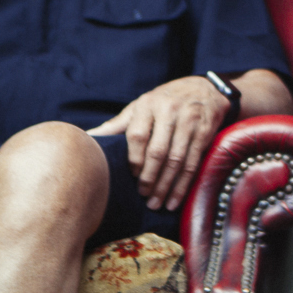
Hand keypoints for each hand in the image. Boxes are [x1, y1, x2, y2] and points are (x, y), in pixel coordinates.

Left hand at [86, 75, 229, 210]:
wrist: (204, 88)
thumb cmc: (165, 101)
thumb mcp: (141, 106)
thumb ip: (118, 124)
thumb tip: (88, 137)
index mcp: (148, 105)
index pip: (138, 135)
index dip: (134, 159)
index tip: (131, 176)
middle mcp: (170, 111)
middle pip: (158, 151)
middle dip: (150, 178)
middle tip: (143, 196)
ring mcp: (189, 121)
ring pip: (176, 160)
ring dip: (166, 186)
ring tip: (156, 203)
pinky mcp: (205, 132)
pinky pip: (193, 162)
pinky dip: (183, 184)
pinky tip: (174, 199)